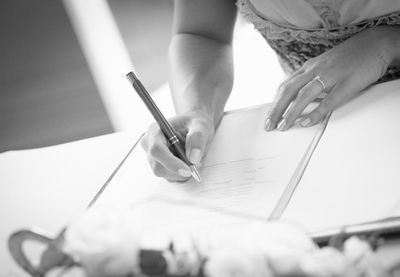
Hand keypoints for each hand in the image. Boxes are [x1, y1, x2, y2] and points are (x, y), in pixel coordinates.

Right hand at [141, 110, 214, 180]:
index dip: (171, 162)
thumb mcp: (200, 126)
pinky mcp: (158, 165)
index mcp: (155, 130)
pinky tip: (187, 163)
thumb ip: (197, 139)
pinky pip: (169, 176)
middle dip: (178, 170)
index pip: (156, 150)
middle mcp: (149, 144)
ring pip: (163, 173)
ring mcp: (152, 156)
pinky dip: (180, 174)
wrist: (193, 127)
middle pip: (157, 166)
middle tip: (196, 166)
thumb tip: (193, 158)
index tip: (188, 170)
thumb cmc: (194, 124)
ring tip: (193, 161)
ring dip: (181, 173)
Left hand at [265, 26, 398, 130]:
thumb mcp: (324, 66)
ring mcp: (330, 75)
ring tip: (283, 126)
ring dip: (291, 112)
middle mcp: (316, 70)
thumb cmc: (349, 57)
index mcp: (309, 67)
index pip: (286, 86)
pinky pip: (328, 100)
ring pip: (304, 95)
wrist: (376, 43)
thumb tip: (298, 99)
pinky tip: (306, 122)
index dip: (275, 103)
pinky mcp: (346, 83)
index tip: (269, 117)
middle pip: (289, 90)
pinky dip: (315, 112)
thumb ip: (311, 80)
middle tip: (269, 125)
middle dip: (277, 109)